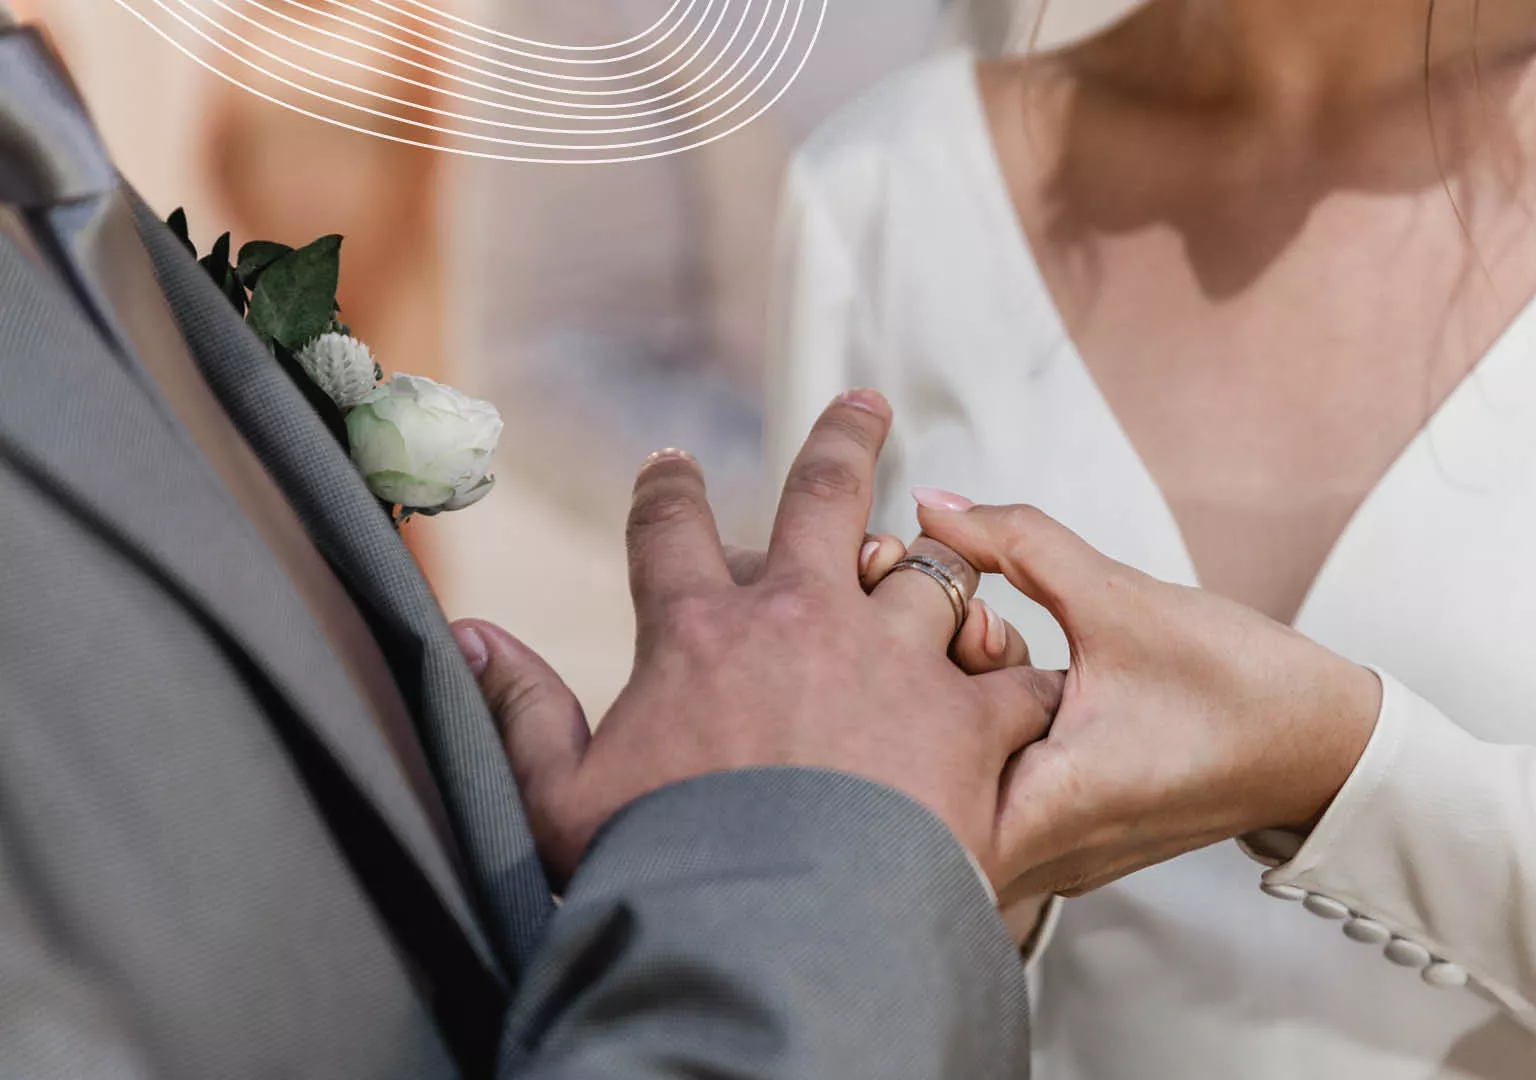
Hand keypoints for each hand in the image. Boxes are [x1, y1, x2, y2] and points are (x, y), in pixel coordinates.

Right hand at [450, 392, 1060, 887]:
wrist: (770, 941)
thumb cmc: (659, 873)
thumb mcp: (559, 798)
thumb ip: (519, 709)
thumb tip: (466, 637)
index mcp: (699, 632)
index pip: (670, 530)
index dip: (667, 491)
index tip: (670, 464)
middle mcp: (802, 619)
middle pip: (825, 497)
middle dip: (844, 442)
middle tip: (864, 405)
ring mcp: (892, 661)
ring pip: (931, 572)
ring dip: (941, 562)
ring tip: (956, 550)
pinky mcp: (966, 722)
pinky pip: (1013, 679)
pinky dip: (1020, 681)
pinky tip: (1028, 685)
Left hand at [914, 492, 1383, 903]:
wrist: (1322, 745)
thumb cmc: (1241, 686)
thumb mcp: (1121, 599)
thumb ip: (1018, 544)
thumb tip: (935, 505)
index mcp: (1046, 806)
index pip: (908, 779)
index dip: (885, 692)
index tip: (896, 615)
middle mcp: (1040, 856)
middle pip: (920, 792)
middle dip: (907, 698)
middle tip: (924, 618)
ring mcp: (1054, 861)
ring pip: (957, 796)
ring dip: (947, 717)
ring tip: (974, 639)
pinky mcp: (1070, 845)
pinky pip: (997, 799)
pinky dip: (985, 738)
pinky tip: (999, 677)